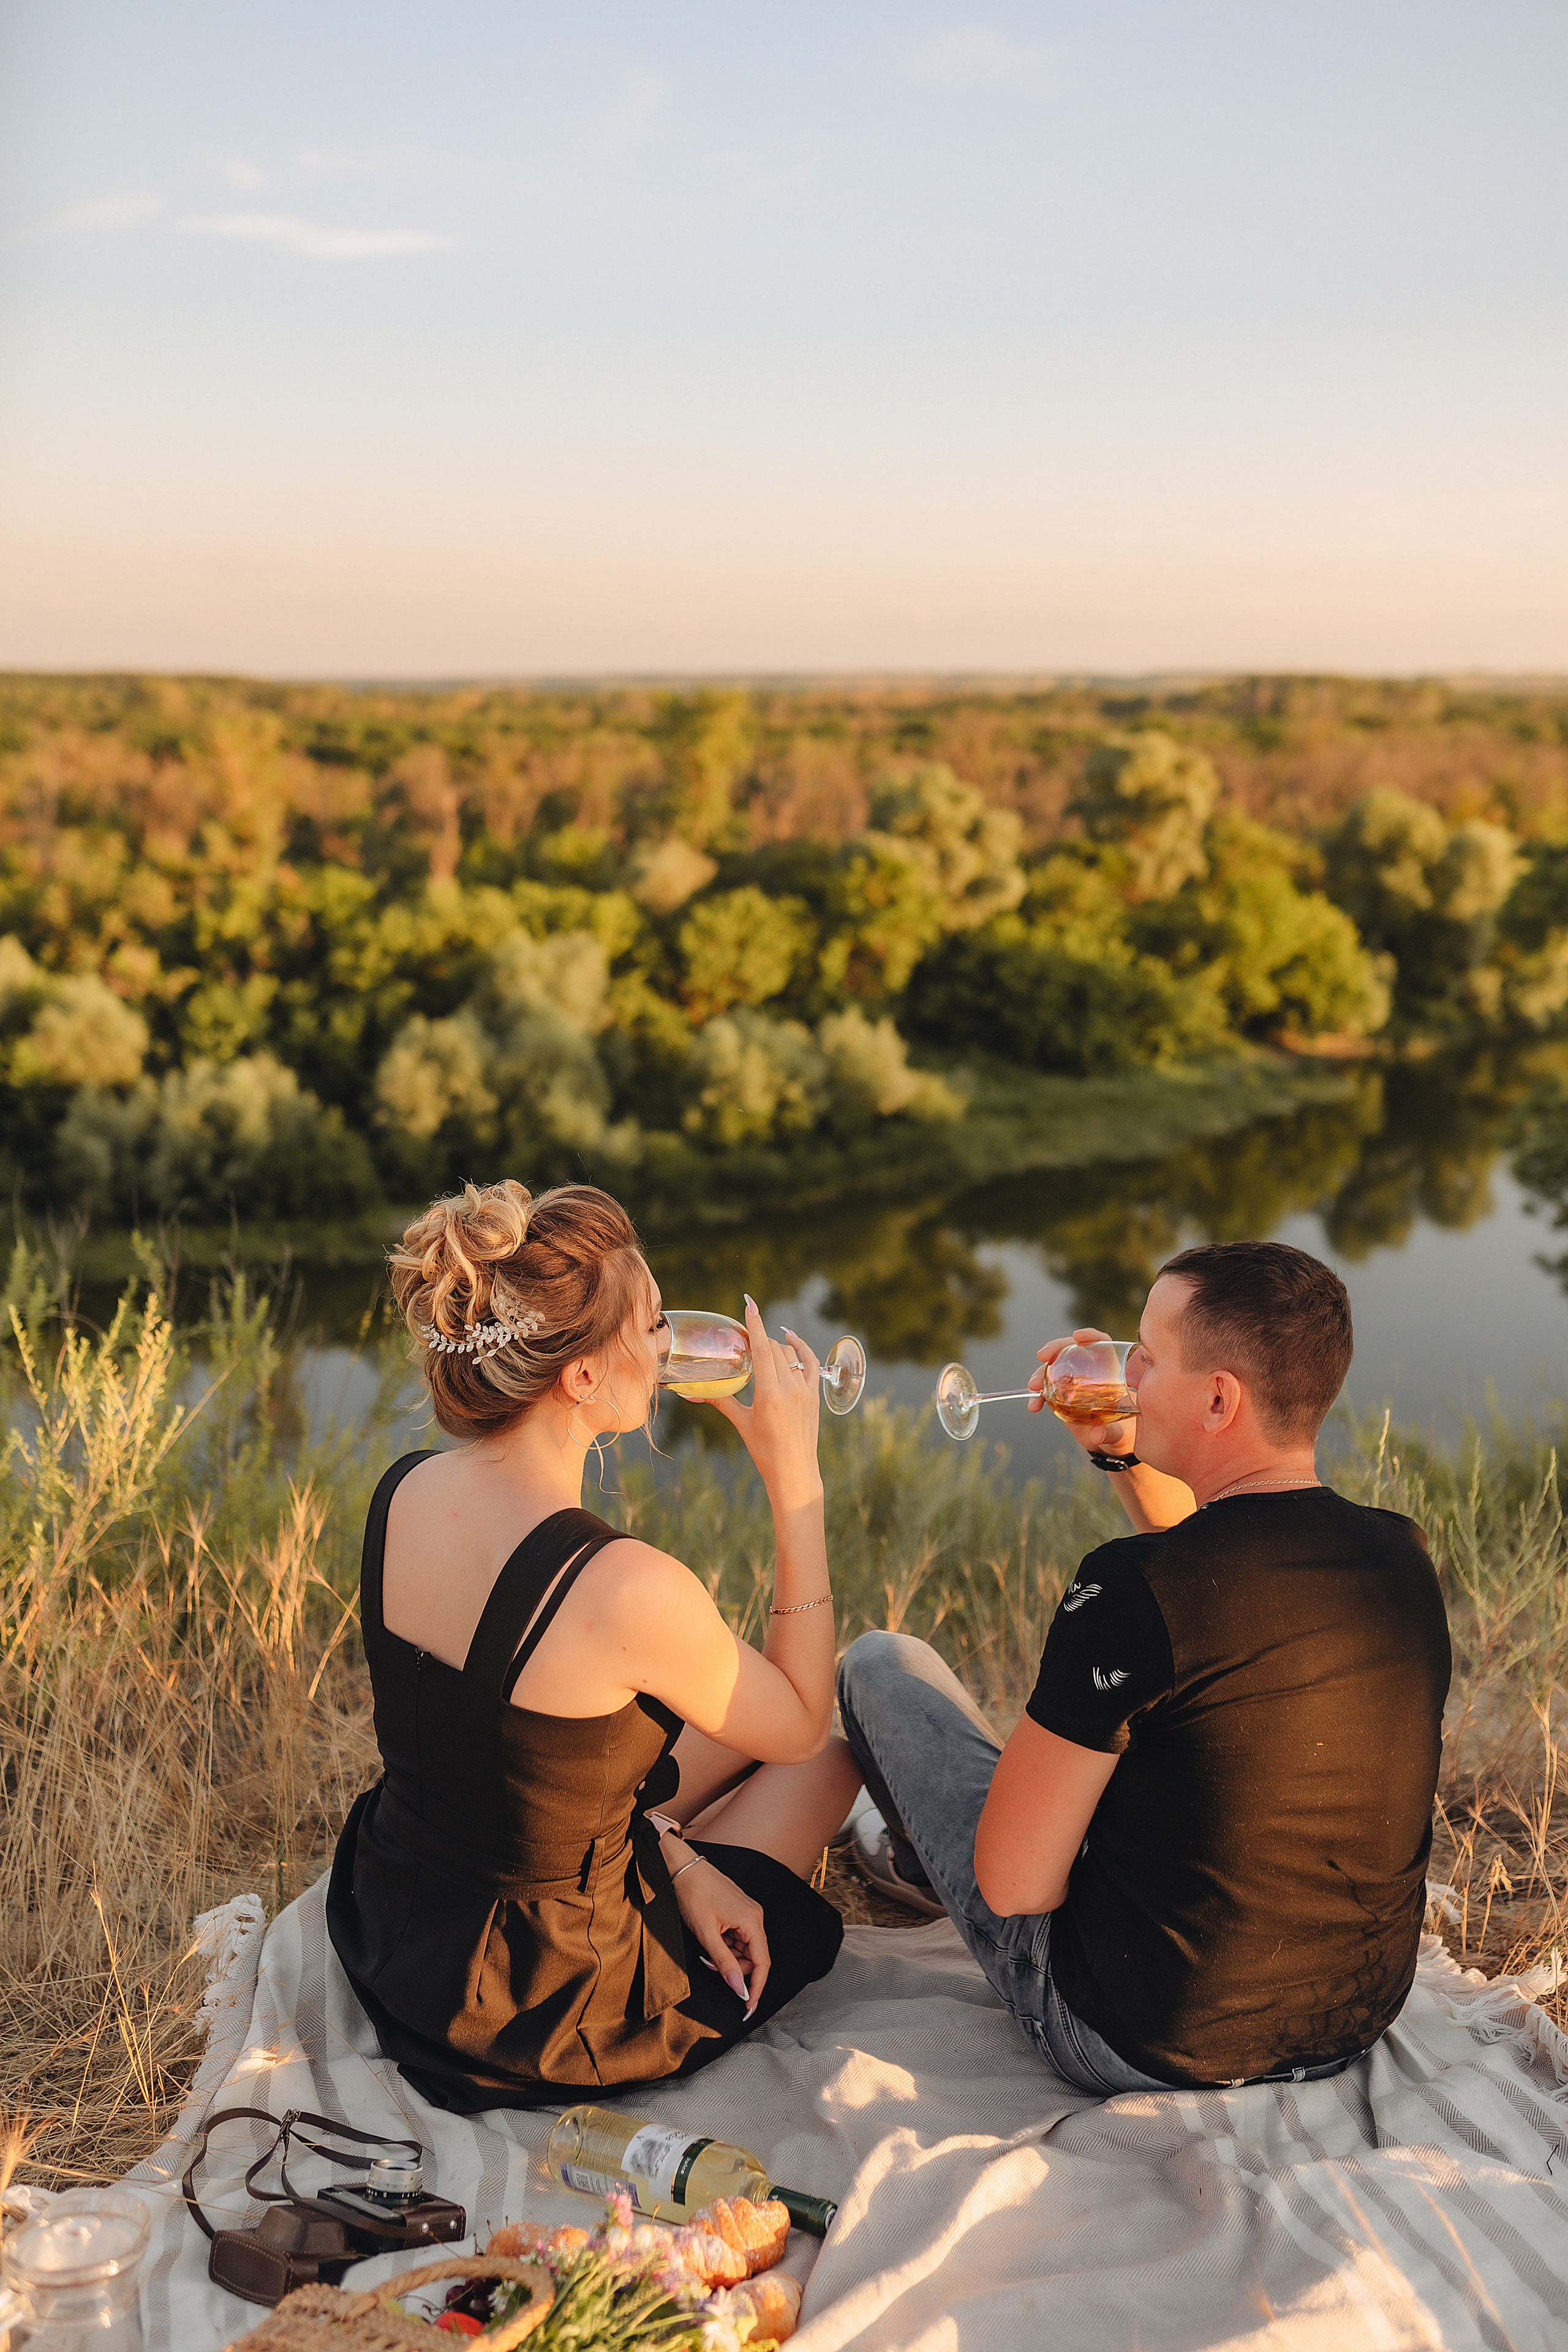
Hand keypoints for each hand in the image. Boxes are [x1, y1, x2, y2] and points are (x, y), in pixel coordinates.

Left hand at [670, 1853, 770, 2018]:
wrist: (683, 1868)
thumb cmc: (693, 1895)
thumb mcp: (706, 1934)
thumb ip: (724, 1963)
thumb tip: (738, 1988)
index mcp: (751, 1921)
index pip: (762, 1963)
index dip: (756, 1987)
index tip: (748, 2007)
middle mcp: (754, 1916)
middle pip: (754, 1957)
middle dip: (736, 1970)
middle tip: (713, 1969)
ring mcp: (748, 1913)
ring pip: (745, 1949)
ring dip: (729, 1958)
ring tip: (708, 1953)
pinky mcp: (739, 1911)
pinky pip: (738, 1938)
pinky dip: (726, 1946)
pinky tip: (711, 1941)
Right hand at [707, 1296, 822, 1512]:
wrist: (794, 1472)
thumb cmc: (765, 1451)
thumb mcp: (741, 1423)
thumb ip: (720, 1401)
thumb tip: (694, 1390)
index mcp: (770, 1395)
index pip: (763, 1349)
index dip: (755, 1324)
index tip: (750, 1304)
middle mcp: (791, 1389)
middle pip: (774, 1349)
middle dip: (759, 1340)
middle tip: (743, 1341)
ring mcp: (806, 1390)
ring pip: (790, 1355)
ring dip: (774, 1347)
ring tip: (760, 1348)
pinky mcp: (815, 1394)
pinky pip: (811, 1362)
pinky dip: (801, 1348)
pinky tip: (790, 1339)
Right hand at [1029, 1326, 1136, 1456]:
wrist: (1107, 1440)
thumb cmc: (1119, 1430)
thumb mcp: (1117, 1433)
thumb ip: (1110, 1432)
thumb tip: (1098, 1434)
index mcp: (1109, 1371)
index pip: (1101, 1343)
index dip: (1090, 1336)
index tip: (1077, 1336)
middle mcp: (1088, 1371)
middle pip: (1070, 1349)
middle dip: (1054, 1349)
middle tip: (1041, 1357)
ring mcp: (1072, 1381)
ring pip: (1053, 1367)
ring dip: (1040, 1373)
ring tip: (1033, 1387)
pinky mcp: (1060, 1394)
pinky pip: (1046, 1389)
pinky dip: (1037, 1396)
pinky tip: (1033, 1406)